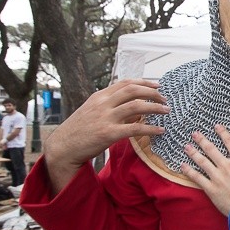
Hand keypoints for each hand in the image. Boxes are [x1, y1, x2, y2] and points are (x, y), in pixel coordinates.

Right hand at [44, 79, 169, 191]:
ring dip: (155, 107)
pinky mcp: (107, 133)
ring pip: (136, 106)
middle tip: (165, 99)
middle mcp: (102, 104)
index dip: (144, 82)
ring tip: (167, 111)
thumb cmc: (79, 131)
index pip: (125, 83)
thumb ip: (111, 107)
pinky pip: (135, 129)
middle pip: (133, 90)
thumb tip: (135, 110)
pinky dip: (150, 129)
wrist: (62, 148)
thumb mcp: (92, 112)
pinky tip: (160, 130)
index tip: (157, 84)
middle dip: (153, 92)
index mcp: (99, 97)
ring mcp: (105, 118)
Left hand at [180, 124, 229, 216]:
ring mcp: (218, 177)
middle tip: (194, 134)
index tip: (216, 126)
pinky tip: (182, 166)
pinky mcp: (211, 189)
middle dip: (202, 140)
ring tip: (186, 147)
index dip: (222, 132)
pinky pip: (197, 178)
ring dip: (193, 152)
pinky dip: (188, 171)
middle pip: (211, 149)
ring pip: (202, 161)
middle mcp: (227, 166)